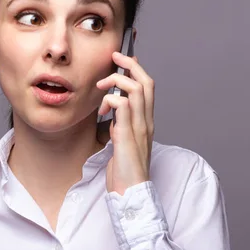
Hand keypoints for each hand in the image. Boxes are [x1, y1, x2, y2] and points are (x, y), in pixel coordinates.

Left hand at [96, 52, 154, 194]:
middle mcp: (147, 122)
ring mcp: (140, 128)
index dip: (137, 70)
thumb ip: (120, 125)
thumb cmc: (125, 171)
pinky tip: (101, 111)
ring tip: (102, 88)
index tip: (123, 60)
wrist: (131, 193)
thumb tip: (111, 111)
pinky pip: (122, 106)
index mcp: (146, 123)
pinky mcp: (128, 135)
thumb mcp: (122, 142)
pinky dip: (109, 100)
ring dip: (116, 81)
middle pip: (146, 82)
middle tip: (115, 57)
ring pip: (136, 89)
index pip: (148, 88)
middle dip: (130, 64)